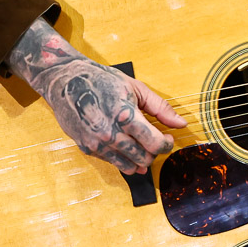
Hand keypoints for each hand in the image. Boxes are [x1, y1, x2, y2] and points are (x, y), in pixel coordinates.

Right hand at [6, 20, 186, 174]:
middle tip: (155, 141)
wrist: (66, 82)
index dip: (167, 144)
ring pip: (129, 165)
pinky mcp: (88, 148)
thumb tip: (181, 123)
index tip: (168, 138)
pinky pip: (113, 162)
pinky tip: (125, 147)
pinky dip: (123, 158)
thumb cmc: (103, 81)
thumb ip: (161, 108)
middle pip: (144, 158)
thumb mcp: (136, 88)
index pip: (155, 143)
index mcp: (126, 115)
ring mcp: (98, 143)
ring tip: (142, 146)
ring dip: (140, 159)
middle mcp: (111, 133)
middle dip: (154, 152)